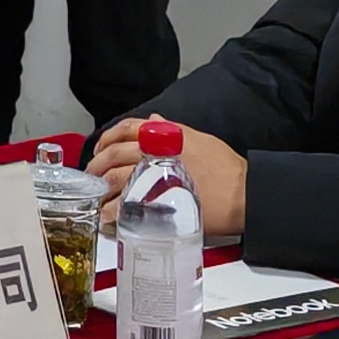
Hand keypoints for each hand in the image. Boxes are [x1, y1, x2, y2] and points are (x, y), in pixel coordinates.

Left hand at [80, 118, 245, 240]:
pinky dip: (115, 211)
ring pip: (116, 178)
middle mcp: (157, 151)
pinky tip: (110, 217)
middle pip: (114, 154)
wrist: (245, 193)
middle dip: (98, 166)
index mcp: (165, 136)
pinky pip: (128, 204)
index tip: (100, 149)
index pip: (126, 128)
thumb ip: (171, 131)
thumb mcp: (199, 139)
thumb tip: (152, 121)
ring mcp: (156, 176)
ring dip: (102, 190)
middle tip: (93, 178)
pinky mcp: (160, 201)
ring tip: (98, 201)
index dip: (107, 139)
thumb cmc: (227, 168)